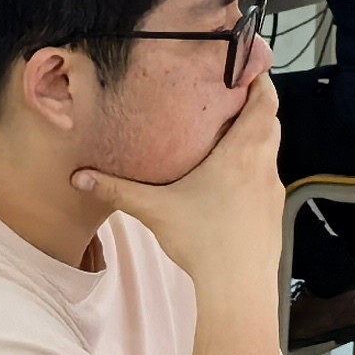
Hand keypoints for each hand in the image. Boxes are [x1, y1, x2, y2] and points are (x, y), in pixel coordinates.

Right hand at [76, 66, 283, 286]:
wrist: (238, 288)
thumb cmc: (205, 243)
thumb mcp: (155, 209)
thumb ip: (117, 189)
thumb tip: (80, 177)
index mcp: (242, 152)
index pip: (264, 100)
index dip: (258, 79)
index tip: (244, 66)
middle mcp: (263, 165)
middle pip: (269, 120)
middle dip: (252, 105)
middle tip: (228, 96)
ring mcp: (272, 189)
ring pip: (269, 149)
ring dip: (253, 137)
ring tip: (225, 134)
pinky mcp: (273, 212)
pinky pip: (267, 177)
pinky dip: (253, 167)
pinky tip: (229, 180)